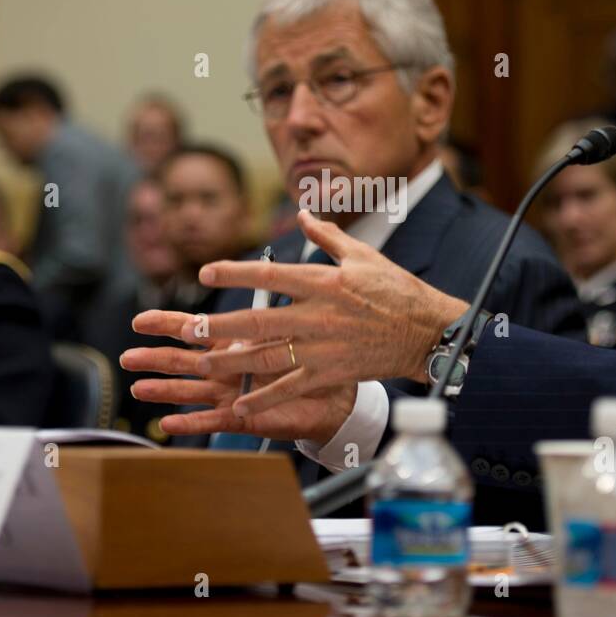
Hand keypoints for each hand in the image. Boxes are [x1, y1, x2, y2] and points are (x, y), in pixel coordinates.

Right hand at [121, 310, 357, 443]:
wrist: (336, 393)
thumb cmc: (312, 355)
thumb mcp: (288, 324)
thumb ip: (271, 302)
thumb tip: (266, 268)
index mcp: (233, 342)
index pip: (194, 331)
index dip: (167, 326)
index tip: (140, 321)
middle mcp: (226, 368)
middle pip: (183, 361)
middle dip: (155, 358)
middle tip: (127, 355)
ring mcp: (232, 393)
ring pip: (191, 392)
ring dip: (163, 390)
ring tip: (137, 388)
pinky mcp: (244, 416)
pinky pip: (213, 421)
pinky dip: (190, 423)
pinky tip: (167, 424)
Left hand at [178, 210, 466, 417]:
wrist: (426, 331)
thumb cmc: (397, 290)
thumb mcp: (363, 255)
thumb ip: (327, 236)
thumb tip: (301, 213)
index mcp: (324, 282)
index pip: (270, 275)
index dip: (235, 273)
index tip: (206, 271)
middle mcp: (319, 315)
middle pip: (259, 320)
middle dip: (220, 326)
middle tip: (188, 329)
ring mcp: (324, 347)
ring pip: (268, 356)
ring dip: (232, 361)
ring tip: (202, 364)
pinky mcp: (332, 372)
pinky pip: (291, 387)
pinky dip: (264, 396)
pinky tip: (240, 402)